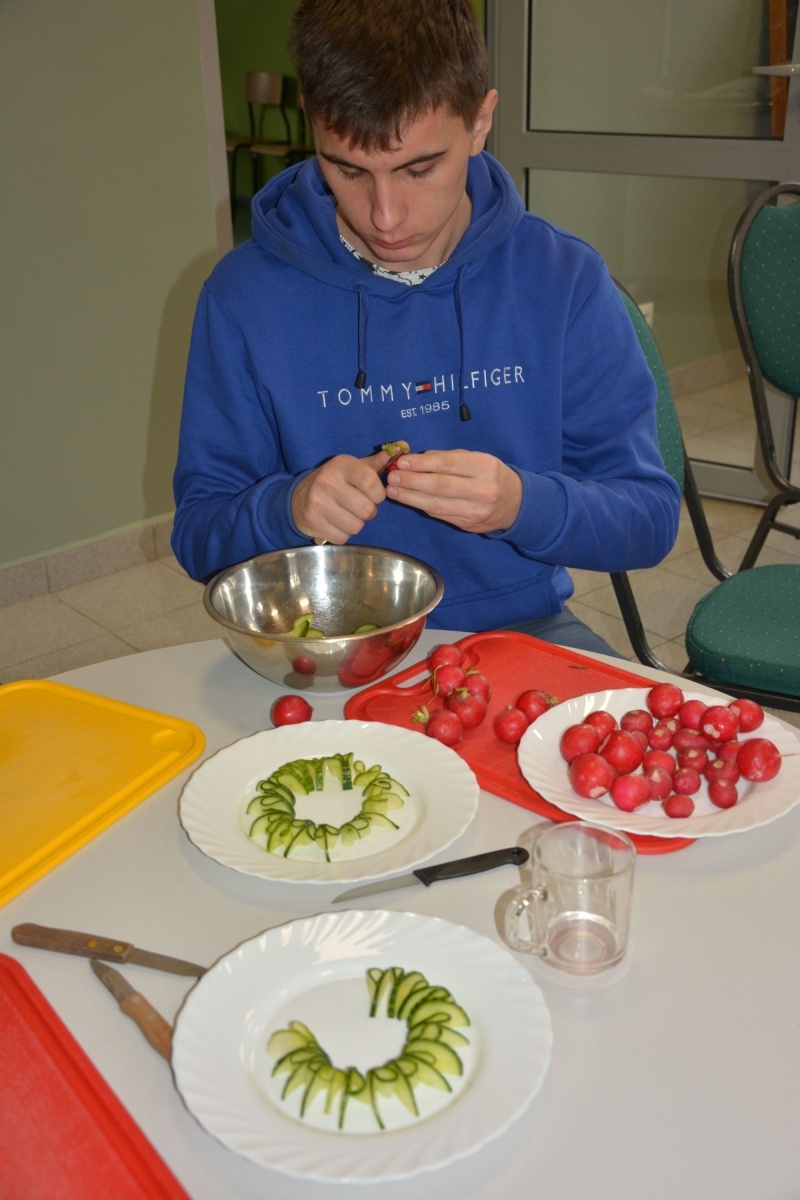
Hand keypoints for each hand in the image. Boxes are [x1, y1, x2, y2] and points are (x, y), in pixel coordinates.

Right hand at [291, 450, 390, 542]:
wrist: (298, 498)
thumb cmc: (335, 482)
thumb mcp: (354, 468)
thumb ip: (379, 461)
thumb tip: (403, 446)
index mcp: (341, 465)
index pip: (371, 483)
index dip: (378, 494)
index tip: (373, 494)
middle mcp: (327, 482)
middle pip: (367, 510)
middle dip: (368, 512)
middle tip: (359, 506)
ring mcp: (318, 502)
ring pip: (356, 526)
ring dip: (356, 524)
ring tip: (347, 514)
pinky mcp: (312, 521)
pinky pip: (342, 537)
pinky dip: (343, 534)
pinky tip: (336, 523)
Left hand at [385, 449, 521, 532]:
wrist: (514, 503)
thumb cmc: (491, 474)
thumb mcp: (477, 458)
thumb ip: (449, 457)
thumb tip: (417, 459)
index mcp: (485, 467)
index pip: (448, 464)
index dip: (422, 463)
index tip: (402, 461)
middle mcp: (482, 490)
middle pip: (440, 486)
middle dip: (412, 481)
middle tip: (392, 477)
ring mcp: (475, 511)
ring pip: (437, 504)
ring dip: (410, 497)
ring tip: (393, 491)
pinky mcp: (467, 524)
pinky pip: (440, 514)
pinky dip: (421, 506)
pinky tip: (408, 499)